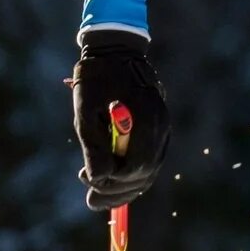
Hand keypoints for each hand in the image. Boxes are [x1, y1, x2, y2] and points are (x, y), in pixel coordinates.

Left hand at [70, 30, 169, 209]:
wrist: (114, 50)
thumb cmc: (95, 79)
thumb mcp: (85, 113)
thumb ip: (94, 148)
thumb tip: (98, 181)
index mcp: (147, 120)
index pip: (136, 167)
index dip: (113, 182)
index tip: (88, 182)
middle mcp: (161, 125)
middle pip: (145, 173)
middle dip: (117, 191)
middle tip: (90, 200)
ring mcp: (164, 126)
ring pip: (148, 169)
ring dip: (123, 185)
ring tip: (94, 188)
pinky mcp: (158, 126)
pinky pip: (148, 156)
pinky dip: (130, 170)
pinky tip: (109, 173)